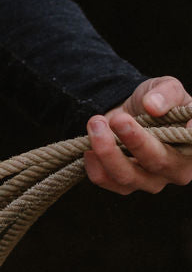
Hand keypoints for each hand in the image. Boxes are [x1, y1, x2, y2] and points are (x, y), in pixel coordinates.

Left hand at [84, 76, 191, 194]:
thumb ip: (167, 93)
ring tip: (96, 123)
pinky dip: (95, 165)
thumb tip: (154, 106)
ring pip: (129, 177)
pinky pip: (108, 182)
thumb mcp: (167, 88)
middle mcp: (176, 169)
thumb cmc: (157, 101)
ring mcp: (151, 180)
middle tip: (119, 119)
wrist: (131, 111)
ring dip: (108, 151)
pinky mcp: (126, 183)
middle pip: (158, 162)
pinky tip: (89, 147)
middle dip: (136, 140)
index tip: (186, 128)